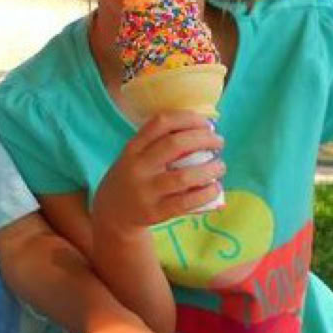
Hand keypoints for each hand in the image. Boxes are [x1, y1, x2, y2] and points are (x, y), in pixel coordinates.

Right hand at [92, 111, 224, 234]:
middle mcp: (138, 167)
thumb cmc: (133, 178)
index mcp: (133, 148)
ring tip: (220, 166)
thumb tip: (203, 131)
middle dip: (203, 139)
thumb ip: (159, 144)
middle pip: (175, 145)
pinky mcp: (155, 212)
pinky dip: (206, 194)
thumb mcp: (135, 156)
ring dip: (209, 169)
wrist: (112, 213)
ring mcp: (146, 191)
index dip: (187, 118)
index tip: (205, 122)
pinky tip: (215, 188)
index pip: (161, 123)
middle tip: (219, 142)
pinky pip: (186, 202)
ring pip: (184, 176)